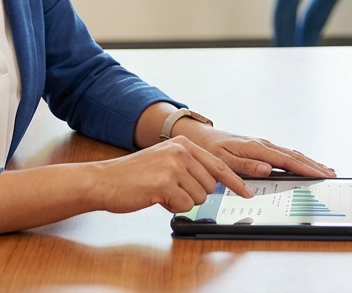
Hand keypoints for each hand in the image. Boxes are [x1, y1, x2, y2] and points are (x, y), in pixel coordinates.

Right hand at [93, 136, 253, 213]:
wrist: (103, 181)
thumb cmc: (133, 175)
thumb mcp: (164, 160)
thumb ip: (189, 166)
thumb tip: (214, 183)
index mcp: (182, 144)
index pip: (218, 165)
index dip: (235, 182)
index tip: (247, 193)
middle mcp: (181, 151)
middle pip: (210, 185)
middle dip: (194, 194)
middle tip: (172, 190)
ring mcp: (173, 166)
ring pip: (199, 197)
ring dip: (182, 201)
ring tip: (161, 192)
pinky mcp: (165, 183)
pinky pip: (184, 205)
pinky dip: (172, 207)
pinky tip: (156, 198)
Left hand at [176, 122, 335, 178]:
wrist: (199, 137)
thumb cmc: (209, 149)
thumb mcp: (224, 161)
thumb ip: (247, 166)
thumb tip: (268, 169)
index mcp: (257, 148)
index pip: (287, 161)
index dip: (306, 168)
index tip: (321, 174)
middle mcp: (263, 145)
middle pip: (294, 156)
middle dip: (314, 165)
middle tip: (332, 174)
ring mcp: (263, 146)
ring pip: (291, 154)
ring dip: (309, 162)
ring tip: (325, 169)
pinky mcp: (261, 148)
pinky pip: (284, 155)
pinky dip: (298, 160)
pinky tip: (304, 164)